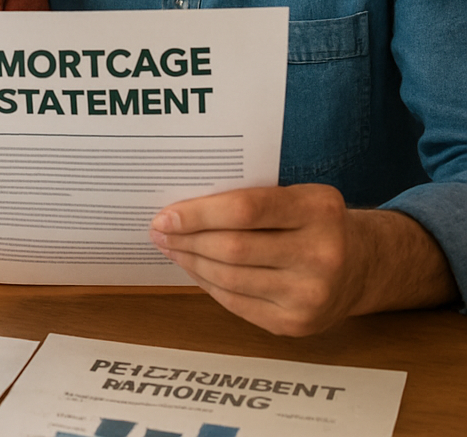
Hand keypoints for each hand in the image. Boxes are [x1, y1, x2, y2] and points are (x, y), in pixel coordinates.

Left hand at [148, 184, 456, 336]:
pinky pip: (237, 303)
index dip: (200, 213)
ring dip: (190, 261)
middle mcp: (321, 255)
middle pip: (233, 248)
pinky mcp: (297, 325)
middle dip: (187, 239)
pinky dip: (207, 283)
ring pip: (230, 279)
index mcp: (319, 209)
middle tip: (158, 230)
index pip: (246, 209)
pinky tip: (194, 267)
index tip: (166, 214)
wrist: (363, 266)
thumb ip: (252, 197)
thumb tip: (183, 205)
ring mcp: (311, 295)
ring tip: (169, 246)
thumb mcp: (298, 195)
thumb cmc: (316, 221)